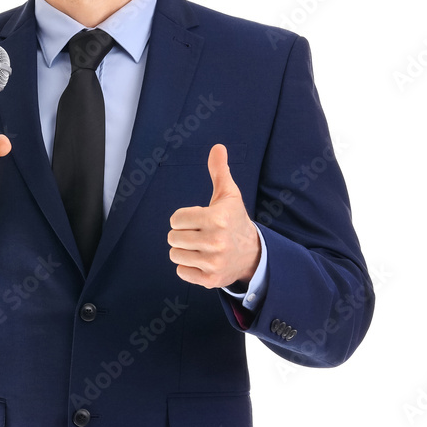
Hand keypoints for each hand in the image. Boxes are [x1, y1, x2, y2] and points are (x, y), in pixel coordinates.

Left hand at [167, 144, 259, 288]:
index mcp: (217, 219)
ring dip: (183, 250)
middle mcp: (216, 241)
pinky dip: (188, 267)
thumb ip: (219, 171)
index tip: (197, 220)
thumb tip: (217, 147)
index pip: (175, 219)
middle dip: (183, 234)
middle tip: (199, 234)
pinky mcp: (211, 280)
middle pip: (172, 237)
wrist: (253, 254)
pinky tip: (202, 260)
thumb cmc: (234, 220)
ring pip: (174, 254)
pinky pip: (181, 272)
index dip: (183, 218)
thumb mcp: (229, 195)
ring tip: (199, 247)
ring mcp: (213, 263)